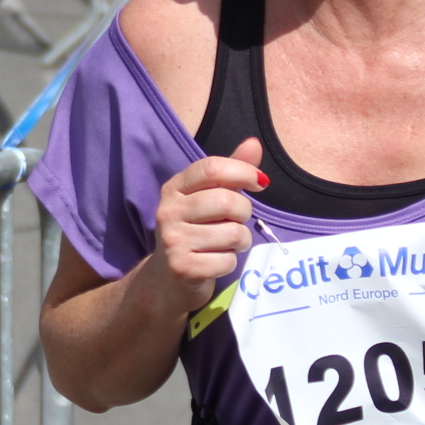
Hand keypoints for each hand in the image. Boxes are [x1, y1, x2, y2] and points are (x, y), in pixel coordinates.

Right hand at [144, 137, 265, 316]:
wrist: (167, 280)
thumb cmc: (195, 232)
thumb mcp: (208, 198)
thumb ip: (231, 173)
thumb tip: (254, 143)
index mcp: (174, 189)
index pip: (211, 168)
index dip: (242, 172)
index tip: (258, 184)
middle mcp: (168, 212)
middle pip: (227, 201)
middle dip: (244, 213)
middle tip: (236, 222)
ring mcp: (173, 240)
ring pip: (233, 233)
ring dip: (240, 241)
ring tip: (226, 243)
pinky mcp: (183, 268)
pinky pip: (228, 260)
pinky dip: (230, 262)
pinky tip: (216, 262)